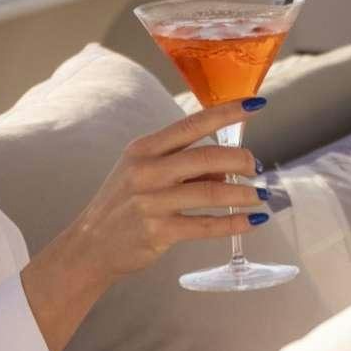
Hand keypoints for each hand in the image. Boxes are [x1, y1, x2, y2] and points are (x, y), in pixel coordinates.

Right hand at [47, 99, 271, 285]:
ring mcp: (151, 201)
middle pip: (206, 157)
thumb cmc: (122, 206)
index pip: (192, 124)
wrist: (90, 246)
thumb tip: (226, 170)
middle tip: (256, 167)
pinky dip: (233, 223)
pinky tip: (251, 222)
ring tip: (260, 197)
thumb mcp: (144, 175)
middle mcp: (146, 171)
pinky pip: (205, 225)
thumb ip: (184, 168)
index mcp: (144, 149)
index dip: (227, 113)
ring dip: (243, 194)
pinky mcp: (157, 231)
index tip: (255, 104)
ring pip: (210, 192)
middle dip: (240, 160)